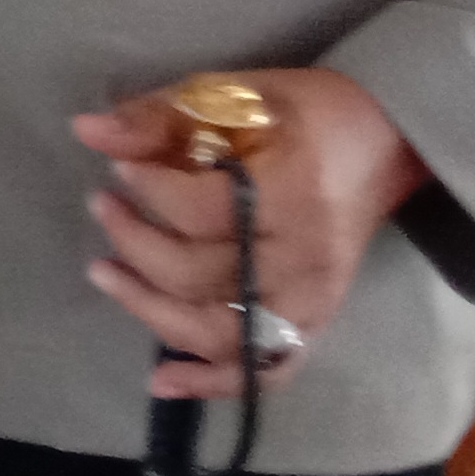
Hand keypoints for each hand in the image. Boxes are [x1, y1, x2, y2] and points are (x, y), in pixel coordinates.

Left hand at [74, 67, 429, 399]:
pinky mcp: (315, 322)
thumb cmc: (308, 114)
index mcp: (293, 195)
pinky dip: (212, 381)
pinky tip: (161, 382)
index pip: (201, 212)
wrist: (386, 142)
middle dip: (134, 244)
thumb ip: (162, 115)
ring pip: (220, 333)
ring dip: (151, 310)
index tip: (119, 167)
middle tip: (101, 206)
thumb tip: (88, 131)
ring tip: (104, 272)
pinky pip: (263, 369)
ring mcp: (314, 300)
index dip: (148, 190)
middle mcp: (305, 260)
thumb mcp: (237, 94)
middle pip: (199, 276)